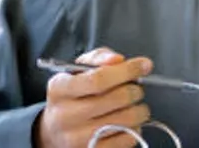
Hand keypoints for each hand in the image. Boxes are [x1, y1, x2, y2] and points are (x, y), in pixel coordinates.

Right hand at [34, 47, 153, 147]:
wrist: (55, 131)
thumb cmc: (72, 96)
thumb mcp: (78, 70)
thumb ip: (99, 59)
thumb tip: (118, 60)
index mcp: (59, 89)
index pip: (98, 79)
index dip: (126, 71)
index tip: (144, 65)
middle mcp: (65, 115)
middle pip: (116, 99)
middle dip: (136, 90)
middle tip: (137, 88)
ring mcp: (77, 138)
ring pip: (126, 120)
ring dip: (140, 109)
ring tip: (134, 105)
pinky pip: (127, 138)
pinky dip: (135, 128)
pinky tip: (128, 122)